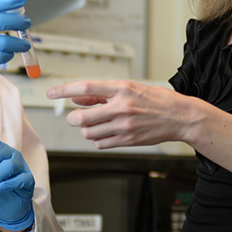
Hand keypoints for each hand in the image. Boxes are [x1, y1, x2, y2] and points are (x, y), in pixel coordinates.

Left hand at [46, 80, 189, 148]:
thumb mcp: (129, 88)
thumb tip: (78, 97)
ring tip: (97, 123)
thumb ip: (102, 93)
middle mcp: (121, 107)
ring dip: (86, 129)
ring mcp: (124, 125)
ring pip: (89, 132)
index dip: (64, 90)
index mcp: (121, 89)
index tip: (51, 93)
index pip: (85, 88)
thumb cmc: (156, 99)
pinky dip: (98, 139)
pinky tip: (106, 132)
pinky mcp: (128, 140)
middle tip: (76, 116)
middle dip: (74, 118)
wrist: (180, 117)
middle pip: (82, 117)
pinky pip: (101, 143)